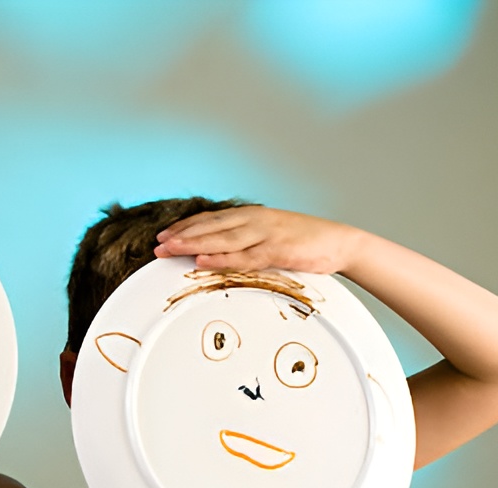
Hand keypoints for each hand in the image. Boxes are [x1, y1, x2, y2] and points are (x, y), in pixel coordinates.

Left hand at [153, 205, 362, 275]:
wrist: (340, 242)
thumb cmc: (304, 242)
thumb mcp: (270, 236)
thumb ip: (247, 241)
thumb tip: (221, 251)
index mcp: (252, 216)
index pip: (211, 219)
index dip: (186, 227)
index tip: (164, 235)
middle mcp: (254, 221)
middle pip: (210, 227)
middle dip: (181, 236)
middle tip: (156, 244)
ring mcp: (265, 234)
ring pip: (221, 239)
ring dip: (193, 244)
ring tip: (169, 250)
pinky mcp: (276, 250)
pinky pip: (243, 256)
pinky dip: (221, 259)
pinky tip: (202, 261)